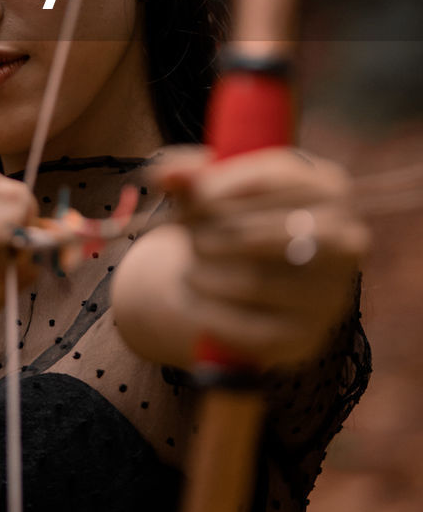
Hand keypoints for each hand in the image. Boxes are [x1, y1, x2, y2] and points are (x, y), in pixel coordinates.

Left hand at [111, 146, 369, 370]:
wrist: (262, 278)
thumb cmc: (240, 213)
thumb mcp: (220, 183)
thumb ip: (190, 173)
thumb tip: (165, 174)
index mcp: (330, 186)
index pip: (267, 180)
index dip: (215, 189)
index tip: (185, 199)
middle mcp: (346, 240)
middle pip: (257, 233)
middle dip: (206, 232)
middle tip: (182, 232)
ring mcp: (331, 294)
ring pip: (250, 282)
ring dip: (203, 271)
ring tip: (190, 263)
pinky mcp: (304, 338)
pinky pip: (245, 327)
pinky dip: (207, 310)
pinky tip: (193, 294)